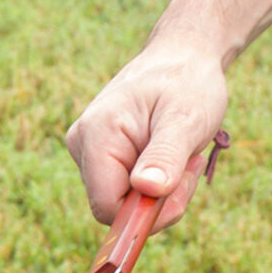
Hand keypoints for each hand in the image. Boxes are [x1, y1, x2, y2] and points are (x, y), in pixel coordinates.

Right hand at [66, 43, 228, 230]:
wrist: (183, 57)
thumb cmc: (187, 81)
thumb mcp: (186, 116)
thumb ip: (165, 154)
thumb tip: (146, 188)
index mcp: (96, 135)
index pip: (106, 207)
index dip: (143, 215)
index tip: (179, 191)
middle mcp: (82, 146)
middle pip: (114, 208)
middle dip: (157, 202)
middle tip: (189, 167)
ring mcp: (86, 153)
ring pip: (122, 204)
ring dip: (160, 194)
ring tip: (183, 157)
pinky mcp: (99, 159)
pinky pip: (125, 193)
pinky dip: (155, 186)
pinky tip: (170, 158)